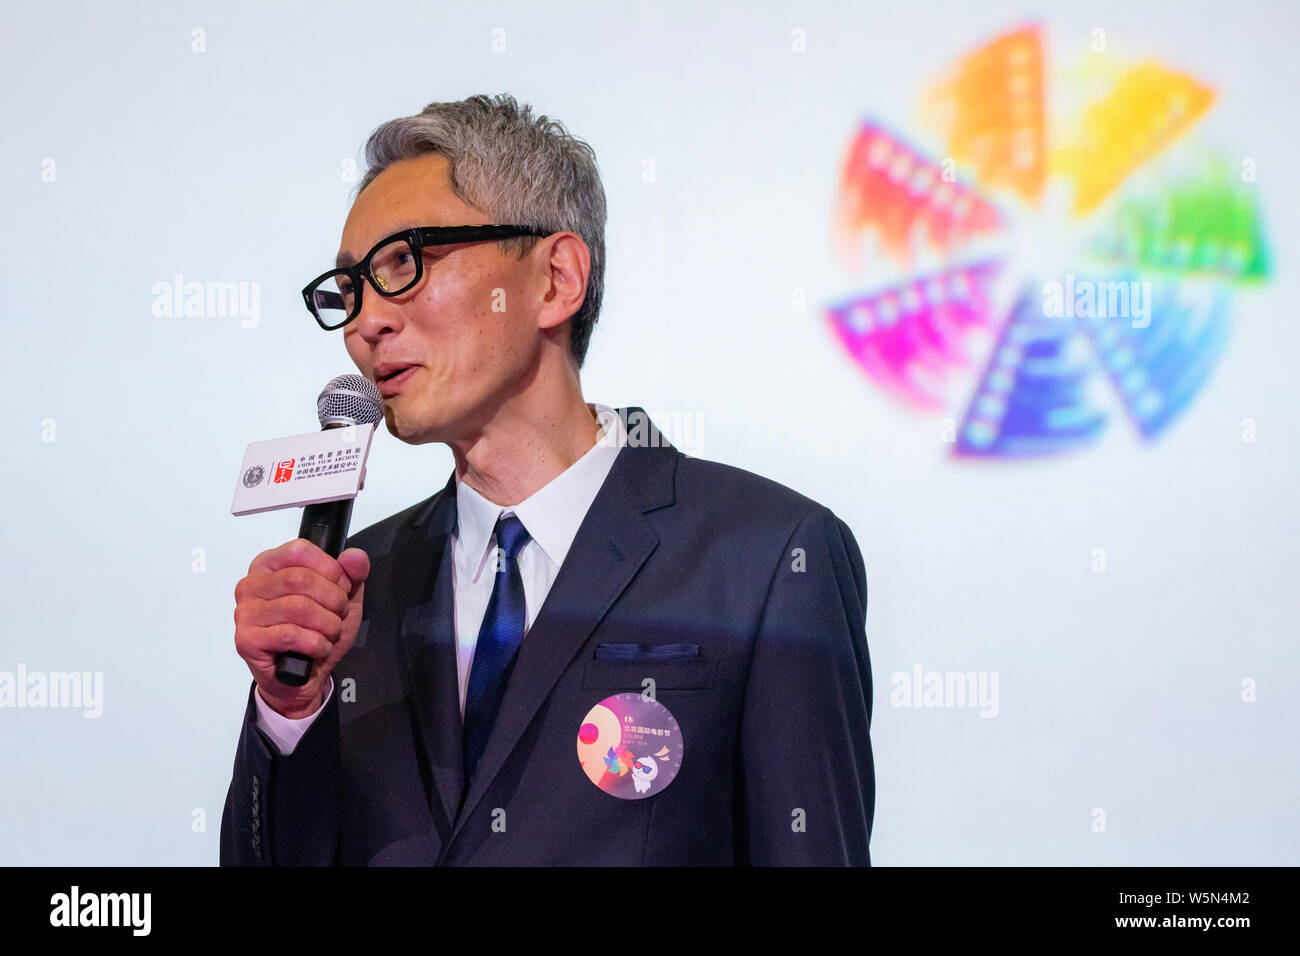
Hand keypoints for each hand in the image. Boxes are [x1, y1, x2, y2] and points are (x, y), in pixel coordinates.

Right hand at [232, 539, 369, 718]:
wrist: (303, 677)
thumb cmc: (317, 631)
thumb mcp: (344, 597)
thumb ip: (352, 573)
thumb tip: (354, 556)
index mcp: (269, 564)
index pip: (299, 550)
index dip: (330, 569)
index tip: (342, 587)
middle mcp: (251, 584)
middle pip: (300, 578)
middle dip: (333, 599)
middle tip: (339, 615)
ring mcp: (245, 612)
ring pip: (297, 607)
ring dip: (327, 624)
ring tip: (330, 633)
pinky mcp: (246, 640)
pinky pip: (289, 635)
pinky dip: (315, 643)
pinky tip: (318, 648)